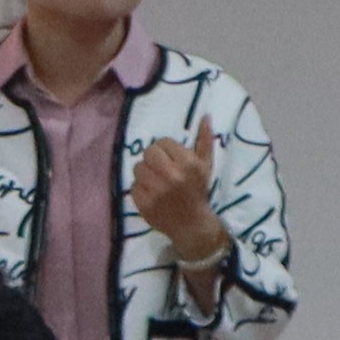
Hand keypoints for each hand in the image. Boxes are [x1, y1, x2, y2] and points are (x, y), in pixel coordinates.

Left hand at [129, 129, 227, 271]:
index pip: (163, 142)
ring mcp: (156, 191)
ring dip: (145, 173)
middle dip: (154, 159)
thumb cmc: (198, 191)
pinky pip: (133, 185)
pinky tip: (151, 193)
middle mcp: (171, 176)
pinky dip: (140, 188)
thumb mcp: (206, 165)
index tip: (172, 160)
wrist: (191, 224)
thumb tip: (205, 116)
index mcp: (187, 164)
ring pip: (138, 168)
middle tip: (161, 169)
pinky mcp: (144, 203)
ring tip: (156, 181)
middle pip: (149, 152)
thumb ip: (204, 139)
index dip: (166, 150)